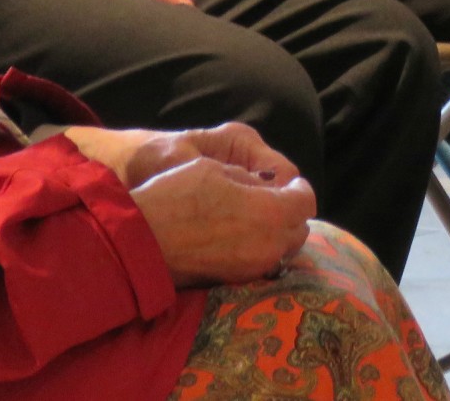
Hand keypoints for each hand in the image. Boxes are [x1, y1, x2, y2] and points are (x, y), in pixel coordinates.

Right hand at [64, 123, 313, 285]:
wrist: (143, 241)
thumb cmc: (177, 196)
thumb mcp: (217, 170)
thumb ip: (250, 179)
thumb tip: (267, 187)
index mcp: (271, 212)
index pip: (306, 201)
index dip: (299, 188)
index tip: (290, 182)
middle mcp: (270, 245)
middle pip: (299, 229)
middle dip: (292, 212)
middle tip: (275, 199)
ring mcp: (254, 267)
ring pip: (283, 250)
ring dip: (278, 233)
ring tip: (258, 218)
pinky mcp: (236, 280)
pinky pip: (262, 263)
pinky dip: (261, 249)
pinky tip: (241, 236)